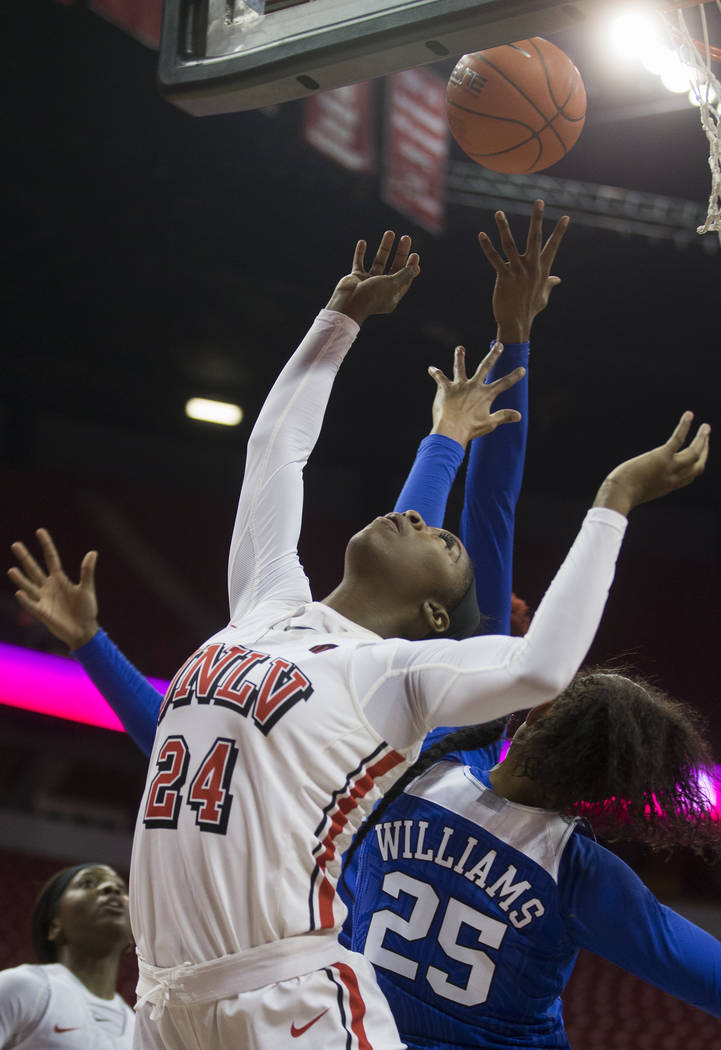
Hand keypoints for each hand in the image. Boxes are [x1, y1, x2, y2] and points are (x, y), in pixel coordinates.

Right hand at [8, 528, 99, 649]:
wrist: (85, 630)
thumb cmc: (86, 609)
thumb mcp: (87, 588)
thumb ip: (87, 571)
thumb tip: (93, 552)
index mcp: (59, 579)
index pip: (51, 558)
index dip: (46, 545)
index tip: (40, 531)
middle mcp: (48, 587)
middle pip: (34, 569)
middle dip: (25, 557)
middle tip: (15, 544)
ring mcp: (44, 599)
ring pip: (29, 586)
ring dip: (20, 579)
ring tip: (11, 570)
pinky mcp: (42, 613)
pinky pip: (32, 605)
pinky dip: (26, 600)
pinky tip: (20, 593)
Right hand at [325, 231, 419, 324]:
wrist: (350, 302)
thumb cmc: (373, 295)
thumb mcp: (393, 284)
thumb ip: (404, 275)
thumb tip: (415, 268)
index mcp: (393, 294)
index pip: (405, 278)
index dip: (411, 266)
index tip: (414, 254)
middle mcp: (381, 288)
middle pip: (394, 267)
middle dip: (400, 253)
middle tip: (406, 238)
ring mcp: (368, 282)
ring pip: (379, 262)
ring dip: (384, 248)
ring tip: (390, 233)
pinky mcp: (356, 278)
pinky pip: (359, 263)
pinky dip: (360, 253)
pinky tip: (363, 242)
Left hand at [428, 342, 524, 448]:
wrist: (451, 429)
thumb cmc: (471, 429)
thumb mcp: (490, 423)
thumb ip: (503, 416)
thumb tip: (519, 415)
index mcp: (486, 395)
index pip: (504, 383)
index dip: (514, 376)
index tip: (522, 369)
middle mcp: (473, 386)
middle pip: (485, 367)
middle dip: (493, 355)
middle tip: (499, 345)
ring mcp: (459, 386)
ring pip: (460, 368)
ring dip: (460, 357)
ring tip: (459, 348)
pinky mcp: (445, 389)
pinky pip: (440, 378)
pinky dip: (435, 373)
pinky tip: (431, 369)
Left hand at [478, 200, 568, 343]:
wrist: (517, 323)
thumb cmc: (530, 310)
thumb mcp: (543, 296)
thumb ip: (549, 284)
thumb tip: (557, 279)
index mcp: (542, 269)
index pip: (552, 246)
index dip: (559, 232)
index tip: (566, 217)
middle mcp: (531, 267)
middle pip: (535, 238)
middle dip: (537, 219)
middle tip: (539, 201)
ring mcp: (518, 272)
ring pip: (510, 245)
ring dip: (503, 228)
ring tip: (498, 212)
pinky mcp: (504, 278)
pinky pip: (494, 259)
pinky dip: (487, 247)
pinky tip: (482, 235)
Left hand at [594, 412, 709, 515]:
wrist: (618, 495)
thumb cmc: (620, 495)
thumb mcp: (636, 492)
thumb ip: (641, 485)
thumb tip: (633, 481)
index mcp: (668, 486)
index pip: (690, 477)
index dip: (697, 465)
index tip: (700, 455)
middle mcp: (673, 478)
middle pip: (698, 465)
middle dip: (704, 451)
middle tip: (706, 436)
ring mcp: (669, 467)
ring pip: (693, 452)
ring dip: (701, 439)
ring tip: (706, 427)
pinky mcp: (661, 457)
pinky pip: (678, 439)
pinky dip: (685, 426)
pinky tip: (689, 415)